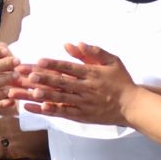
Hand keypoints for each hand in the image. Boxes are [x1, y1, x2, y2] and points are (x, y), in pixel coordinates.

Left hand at [9, 43, 137, 125]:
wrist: (132, 106)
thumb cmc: (122, 81)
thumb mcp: (112, 61)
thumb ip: (94, 52)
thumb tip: (76, 43)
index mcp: (93, 74)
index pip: (70, 68)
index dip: (54, 64)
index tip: (39, 61)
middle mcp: (87, 88)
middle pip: (62, 82)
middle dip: (44, 78)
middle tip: (28, 75)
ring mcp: (85, 103)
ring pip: (62, 98)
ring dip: (45, 94)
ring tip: (31, 91)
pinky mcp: (84, 116)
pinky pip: (65, 113)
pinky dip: (53, 110)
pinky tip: (40, 108)